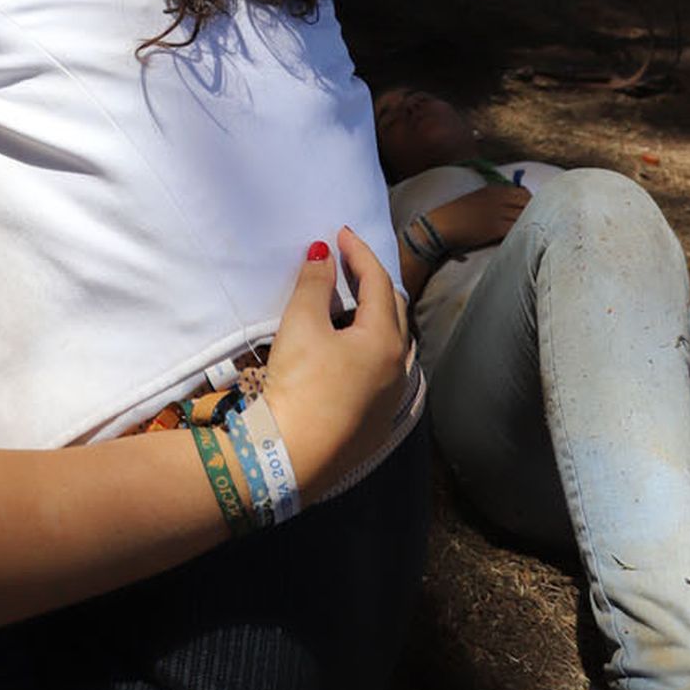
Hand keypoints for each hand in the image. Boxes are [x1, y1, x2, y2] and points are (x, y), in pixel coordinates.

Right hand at [264, 229, 409, 505]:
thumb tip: (323, 253)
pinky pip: (387, 373)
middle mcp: (399, 368)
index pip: (378, 282)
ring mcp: (392, 400)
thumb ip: (314, 283)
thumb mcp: (301, 324)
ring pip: (395, 345)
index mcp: (385, 340)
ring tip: (353, 304)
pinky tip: (355, 352)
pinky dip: (375, 350)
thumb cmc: (299, 383)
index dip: (359, 253)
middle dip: (373, 282)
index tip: (341, 233)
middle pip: (394, 311)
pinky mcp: (379, 424)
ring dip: (377, 317)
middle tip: (349, 262)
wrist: (290, 456)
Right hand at [429, 183, 528, 253]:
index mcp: (492, 190)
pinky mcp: (494, 228)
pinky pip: (516, 230)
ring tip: (532, 233)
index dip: (531, 202)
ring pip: (523, 217)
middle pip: (527, 204)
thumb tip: (514, 206)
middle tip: (537, 224)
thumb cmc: (455, 214)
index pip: (523, 193)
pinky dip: (521, 234)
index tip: (534, 211)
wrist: (439, 226)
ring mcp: (496, 213)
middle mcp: (496, 199)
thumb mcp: (475, 199)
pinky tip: (521, 240)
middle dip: (535, 213)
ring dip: (529, 225)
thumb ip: (494, 199)